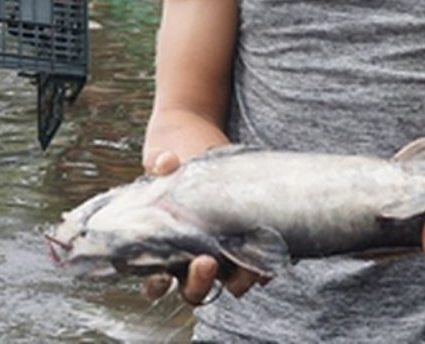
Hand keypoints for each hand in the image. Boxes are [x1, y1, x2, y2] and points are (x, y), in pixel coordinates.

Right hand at [141, 150, 267, 304]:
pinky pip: (258, 264)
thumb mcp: (162, 159)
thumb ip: (159, 163)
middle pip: (192, 289)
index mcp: (161, 245)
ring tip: (246, 263)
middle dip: (199, 282)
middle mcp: (190, 255)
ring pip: (228, 281)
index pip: (155, 280)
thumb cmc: (171, 156)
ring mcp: (220, 250)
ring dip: (238, 279)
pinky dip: (265, 264)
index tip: (163, 274)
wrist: (195, 134)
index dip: (157, 284)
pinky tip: (269, 252)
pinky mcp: (246, 239)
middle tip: (207, 262)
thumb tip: (165, 162)